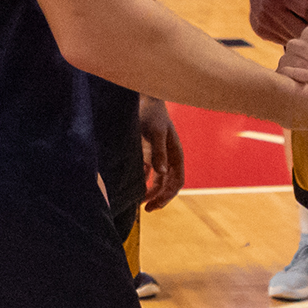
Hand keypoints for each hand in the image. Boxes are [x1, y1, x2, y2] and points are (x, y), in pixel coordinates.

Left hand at [138, 95, 185, 209]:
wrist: (143, 98)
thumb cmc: (152, 113)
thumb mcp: (156, 132)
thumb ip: (158, 152)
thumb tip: (161, 173)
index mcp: (176, 154)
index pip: (177, 181)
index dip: (168, 196)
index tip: (155, 205)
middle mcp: (169, 158)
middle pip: (167, 185)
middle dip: (158, 198)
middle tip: (146, 210)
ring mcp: (158, 156)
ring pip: (157, 181)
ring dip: (149, 192)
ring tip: (137, 202)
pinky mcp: (146, 153)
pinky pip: (146, 173)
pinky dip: (140, 182)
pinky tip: (130, 188)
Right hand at [248, 0, 307, 43]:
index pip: (307, 12)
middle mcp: (269, 7)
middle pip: (299, 29)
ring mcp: (263, 21)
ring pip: (291, 38)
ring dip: (301, 38)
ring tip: (305, 32)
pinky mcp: (260, 31)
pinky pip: (281, 41)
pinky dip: (289, 38)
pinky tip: (291, 31)